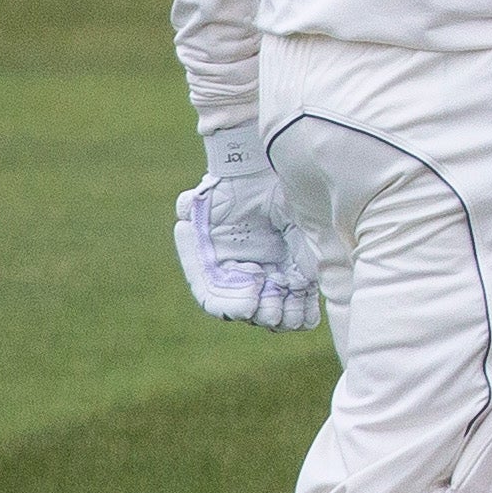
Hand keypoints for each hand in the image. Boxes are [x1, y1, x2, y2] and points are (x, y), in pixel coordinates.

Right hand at [172, 129, 318, 333]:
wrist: (276, 175)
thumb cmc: (240, 185)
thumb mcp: (212, 194)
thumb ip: (192, 204)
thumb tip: (186, 206)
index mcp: (215, 264)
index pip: (213, 297)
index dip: (229, 305)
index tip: (250, 301)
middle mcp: (241, 276)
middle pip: (247, 310)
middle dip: (260, 313)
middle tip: (274, 308)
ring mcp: (271, 277)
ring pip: (273, 313)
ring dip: (281, 317)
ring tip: (289, 313)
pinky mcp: (298, 275)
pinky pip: (299, 305)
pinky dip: (302, 314)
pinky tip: (305, 316)